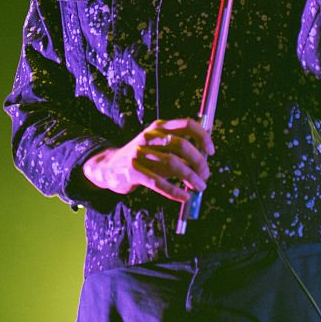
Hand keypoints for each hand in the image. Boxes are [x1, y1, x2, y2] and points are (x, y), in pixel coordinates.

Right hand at [82, 118, 214, 202]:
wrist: (110, 167)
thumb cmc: (143, 157)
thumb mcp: (159, 147)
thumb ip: (180, 149)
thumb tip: (205, 161)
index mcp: (159, 126)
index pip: (186, 124)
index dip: (202, 137)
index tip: (210, 152)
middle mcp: (150, 136)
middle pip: (182, 145)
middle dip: (199, 162)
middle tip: (206, 175)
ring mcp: (140, 153)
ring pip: (173, 164)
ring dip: (191, 178)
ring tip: (199, 187)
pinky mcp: (133, 171)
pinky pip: (158, 182)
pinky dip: (174, 191)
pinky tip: (184, 197)